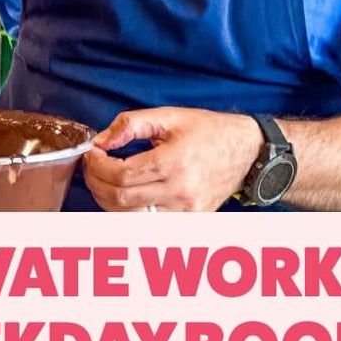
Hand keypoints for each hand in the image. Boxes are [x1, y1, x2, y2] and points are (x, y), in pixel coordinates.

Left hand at [84, 107, 262, 211]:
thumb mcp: (170, 116)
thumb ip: (131, 124)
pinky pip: (147, 223)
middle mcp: (180, 191)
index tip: (92, 153)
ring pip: (129, 217)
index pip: (121, 175)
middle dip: (96, 182)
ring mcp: (185, 211)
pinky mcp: (189, 221)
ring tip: (104, 180)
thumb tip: (101, 140)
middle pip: (119, 200)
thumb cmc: (210, 131)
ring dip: (107, 200)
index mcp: (175, 161)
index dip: (97, 166)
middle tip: (92, 166)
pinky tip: (124, 195)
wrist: (247, 152)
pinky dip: (128, 212)